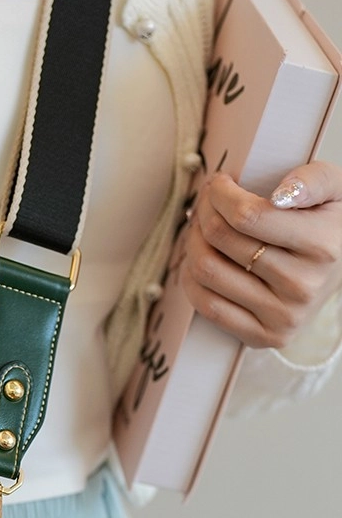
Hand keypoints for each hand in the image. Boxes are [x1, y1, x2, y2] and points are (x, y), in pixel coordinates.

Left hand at [182, 163, 341, 350]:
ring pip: (207, 272)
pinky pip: (207, 306)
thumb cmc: (329, 223)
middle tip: (205, 204)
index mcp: (322, 246)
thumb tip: (280, 194)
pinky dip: (191, 279)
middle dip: (205, 214)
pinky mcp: (262, 337)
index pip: (248, 216)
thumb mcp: (335, 190)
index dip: (222, 195)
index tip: (218, 183)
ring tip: (200, 229)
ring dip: (192, 243)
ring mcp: (282, 316)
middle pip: (222, 241)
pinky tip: (199, 260)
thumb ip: (312, 180)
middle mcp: (302, 286)